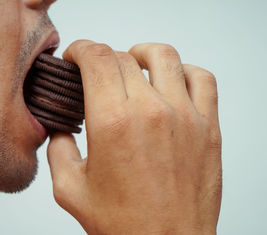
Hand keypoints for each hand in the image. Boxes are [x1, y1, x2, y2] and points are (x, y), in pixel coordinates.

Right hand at [47, 40, 221, 234]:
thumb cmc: (122, 225)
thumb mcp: (70, 188)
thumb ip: (58, 148)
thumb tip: (61, 127)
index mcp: (112, 122)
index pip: (96, 57)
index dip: (81, 49)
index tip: (75, 56)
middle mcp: (150, 111)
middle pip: (123, 56)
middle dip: (102, 57)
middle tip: (96, 71)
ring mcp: (184, 116)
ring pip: (164, 56)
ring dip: (142, 53)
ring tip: (133, 64)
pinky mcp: (208, 127)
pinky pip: (202, 78)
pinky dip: (184, 70)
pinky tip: (170, 82)